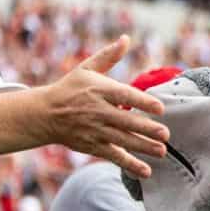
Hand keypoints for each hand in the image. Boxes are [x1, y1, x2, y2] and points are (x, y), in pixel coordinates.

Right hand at [37, 36, 168, 176]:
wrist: (44, 113)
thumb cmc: (71, 88)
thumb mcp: (87, 68)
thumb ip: (109, 56)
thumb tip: (126, 39)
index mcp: (98, 90)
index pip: (124, 96)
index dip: (142, 102)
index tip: (160, 108)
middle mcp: (97, 111)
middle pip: (125, 121)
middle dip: (145, 129)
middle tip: (165, 134)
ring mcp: (94, 130)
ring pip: (122, 140)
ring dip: (143, 147)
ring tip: (162, 151)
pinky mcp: (92, 146)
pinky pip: (113, 156)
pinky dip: (129, 164)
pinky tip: (146, 171)